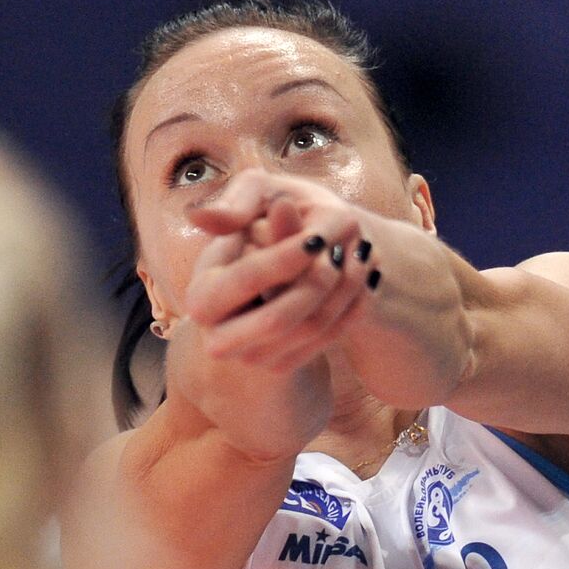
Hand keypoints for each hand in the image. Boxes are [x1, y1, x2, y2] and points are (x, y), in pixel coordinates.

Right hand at [183, 170, 378, 372]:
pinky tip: (368, 278)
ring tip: (366, 254)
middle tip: (349, 249)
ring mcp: (251, 357)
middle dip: (319, 282)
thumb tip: (199, 214)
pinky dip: (353, 308)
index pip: (247, 278)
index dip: (284, 256)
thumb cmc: (259, 221)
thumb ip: (237, 204)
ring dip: (346, 290)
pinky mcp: (281, 365)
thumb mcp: (252, 202)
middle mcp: (218, 338)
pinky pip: (325, 342)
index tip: (319, 237)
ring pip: (310, 329)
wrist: (273, 271)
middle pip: (278, 318)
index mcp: (201, 297)